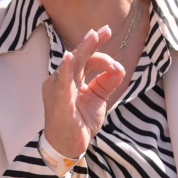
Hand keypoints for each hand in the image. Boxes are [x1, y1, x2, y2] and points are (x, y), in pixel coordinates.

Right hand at [42, 27, 125, 158]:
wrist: (68, 147)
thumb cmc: (79, 123)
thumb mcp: (97, 101)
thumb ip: (107, 84)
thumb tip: (120, 69)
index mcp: (71, 80)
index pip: (86, 61)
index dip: (102, 56)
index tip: (117, 64)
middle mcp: (61, 81)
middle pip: (78, 57)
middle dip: (91, 43)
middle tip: (104, 30)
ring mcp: (58, 90)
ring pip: (72, 65)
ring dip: (83, 50)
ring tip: (93, 37)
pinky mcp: (58, 102)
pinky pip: (62, 84)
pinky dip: (66, 70)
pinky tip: (70, 59)